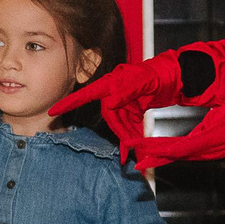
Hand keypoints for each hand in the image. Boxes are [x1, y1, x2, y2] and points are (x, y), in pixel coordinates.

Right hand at [51, 56, 182, 163]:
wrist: (172, 77)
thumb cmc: (156, 73)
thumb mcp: (143, 80)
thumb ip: (126, 90)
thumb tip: (110, 103)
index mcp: (111, 83)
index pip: (86, 94)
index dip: (69, 103)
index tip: (52, 111)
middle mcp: (113, 94)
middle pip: (109, 116)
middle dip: (119, 130)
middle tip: (130, 144)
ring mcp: (123, 103)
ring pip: (120, 124)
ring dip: (127, 137)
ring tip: (136, 149)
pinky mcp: (132, 111)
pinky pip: (129, 126)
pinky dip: (132, 137)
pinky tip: (133, 150)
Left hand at [133, 71, 224, 169]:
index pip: (188, 144)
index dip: (161, 148)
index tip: (139, 149)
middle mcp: (221, 143)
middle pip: (182, 153)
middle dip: (155, 154)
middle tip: (130, 153)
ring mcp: (221, 144)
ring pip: (186, 152)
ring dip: (162, 154)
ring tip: (138, 153)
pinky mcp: (220, 140)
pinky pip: (192, 147)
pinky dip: (175, 149)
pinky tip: (161, 146)